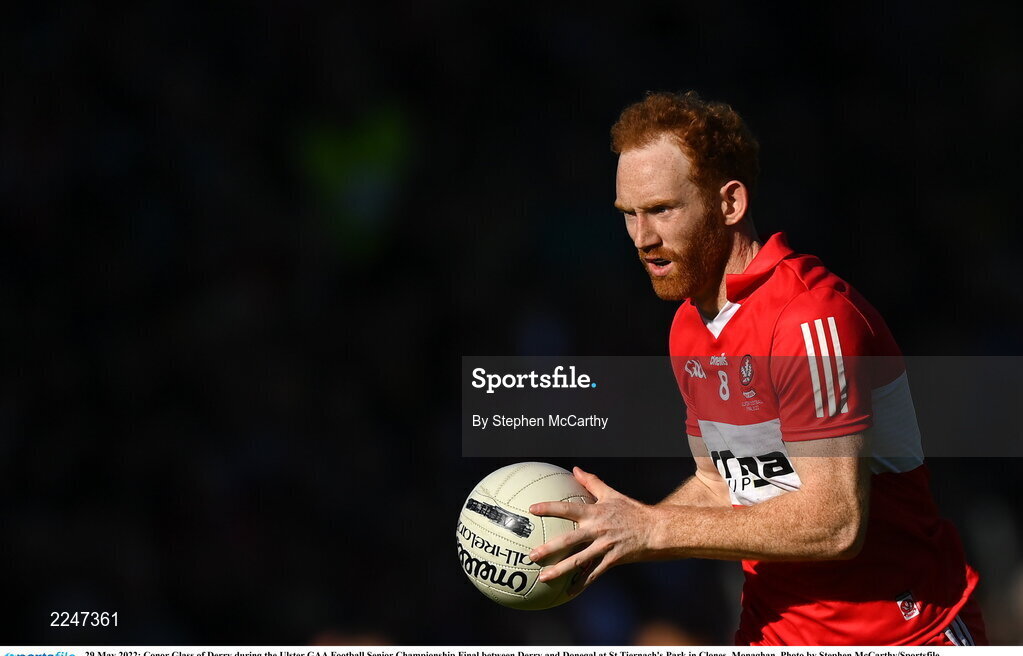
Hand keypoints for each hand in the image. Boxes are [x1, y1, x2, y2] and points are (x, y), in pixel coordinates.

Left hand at [528, 466, 660, 593]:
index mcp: (594, 513)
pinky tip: (567, 592)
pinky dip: (580, 584)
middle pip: (568, 540)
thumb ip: (592, 482)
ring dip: (559, 570)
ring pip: (578, 561)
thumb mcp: (611, 494)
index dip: (549, 508)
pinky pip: (593, 574)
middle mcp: (597, 530)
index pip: (567, 509)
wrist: (655, 530)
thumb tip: (575, 469)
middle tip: (531, 555)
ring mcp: (604, 547)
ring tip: (542, 578)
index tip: (531, 509)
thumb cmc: (631, 510)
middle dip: (548, 548)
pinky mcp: (612, 560)